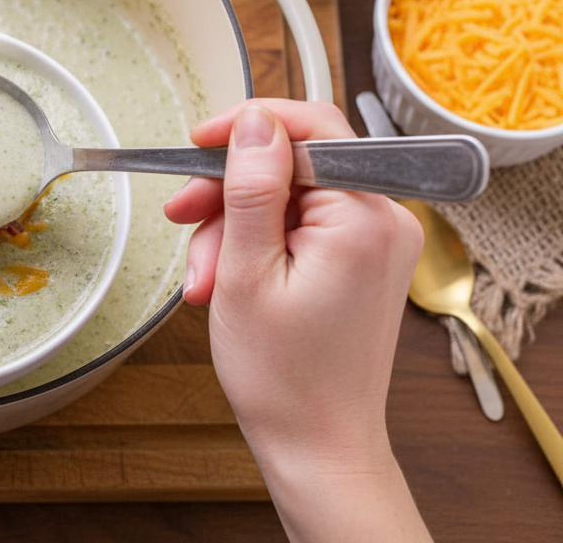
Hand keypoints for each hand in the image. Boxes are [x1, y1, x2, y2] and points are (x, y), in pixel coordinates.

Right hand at [164, 100, 430, 541]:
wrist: (318, 445)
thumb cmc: (283, 377)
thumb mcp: (246, 272)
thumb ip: (253, 188)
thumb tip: (253, 122)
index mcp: (365, 217)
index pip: (311, 127)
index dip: (246, 128)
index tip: (197, 143)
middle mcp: (386, 220)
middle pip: (294, 165)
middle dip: (230, 194)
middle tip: (182, 220)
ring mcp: (378, 241)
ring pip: (290, 197)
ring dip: (236, 229)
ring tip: (206, 281)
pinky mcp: (364, 260)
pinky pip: (303, 226)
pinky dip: (260, 245)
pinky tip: (229, 281)